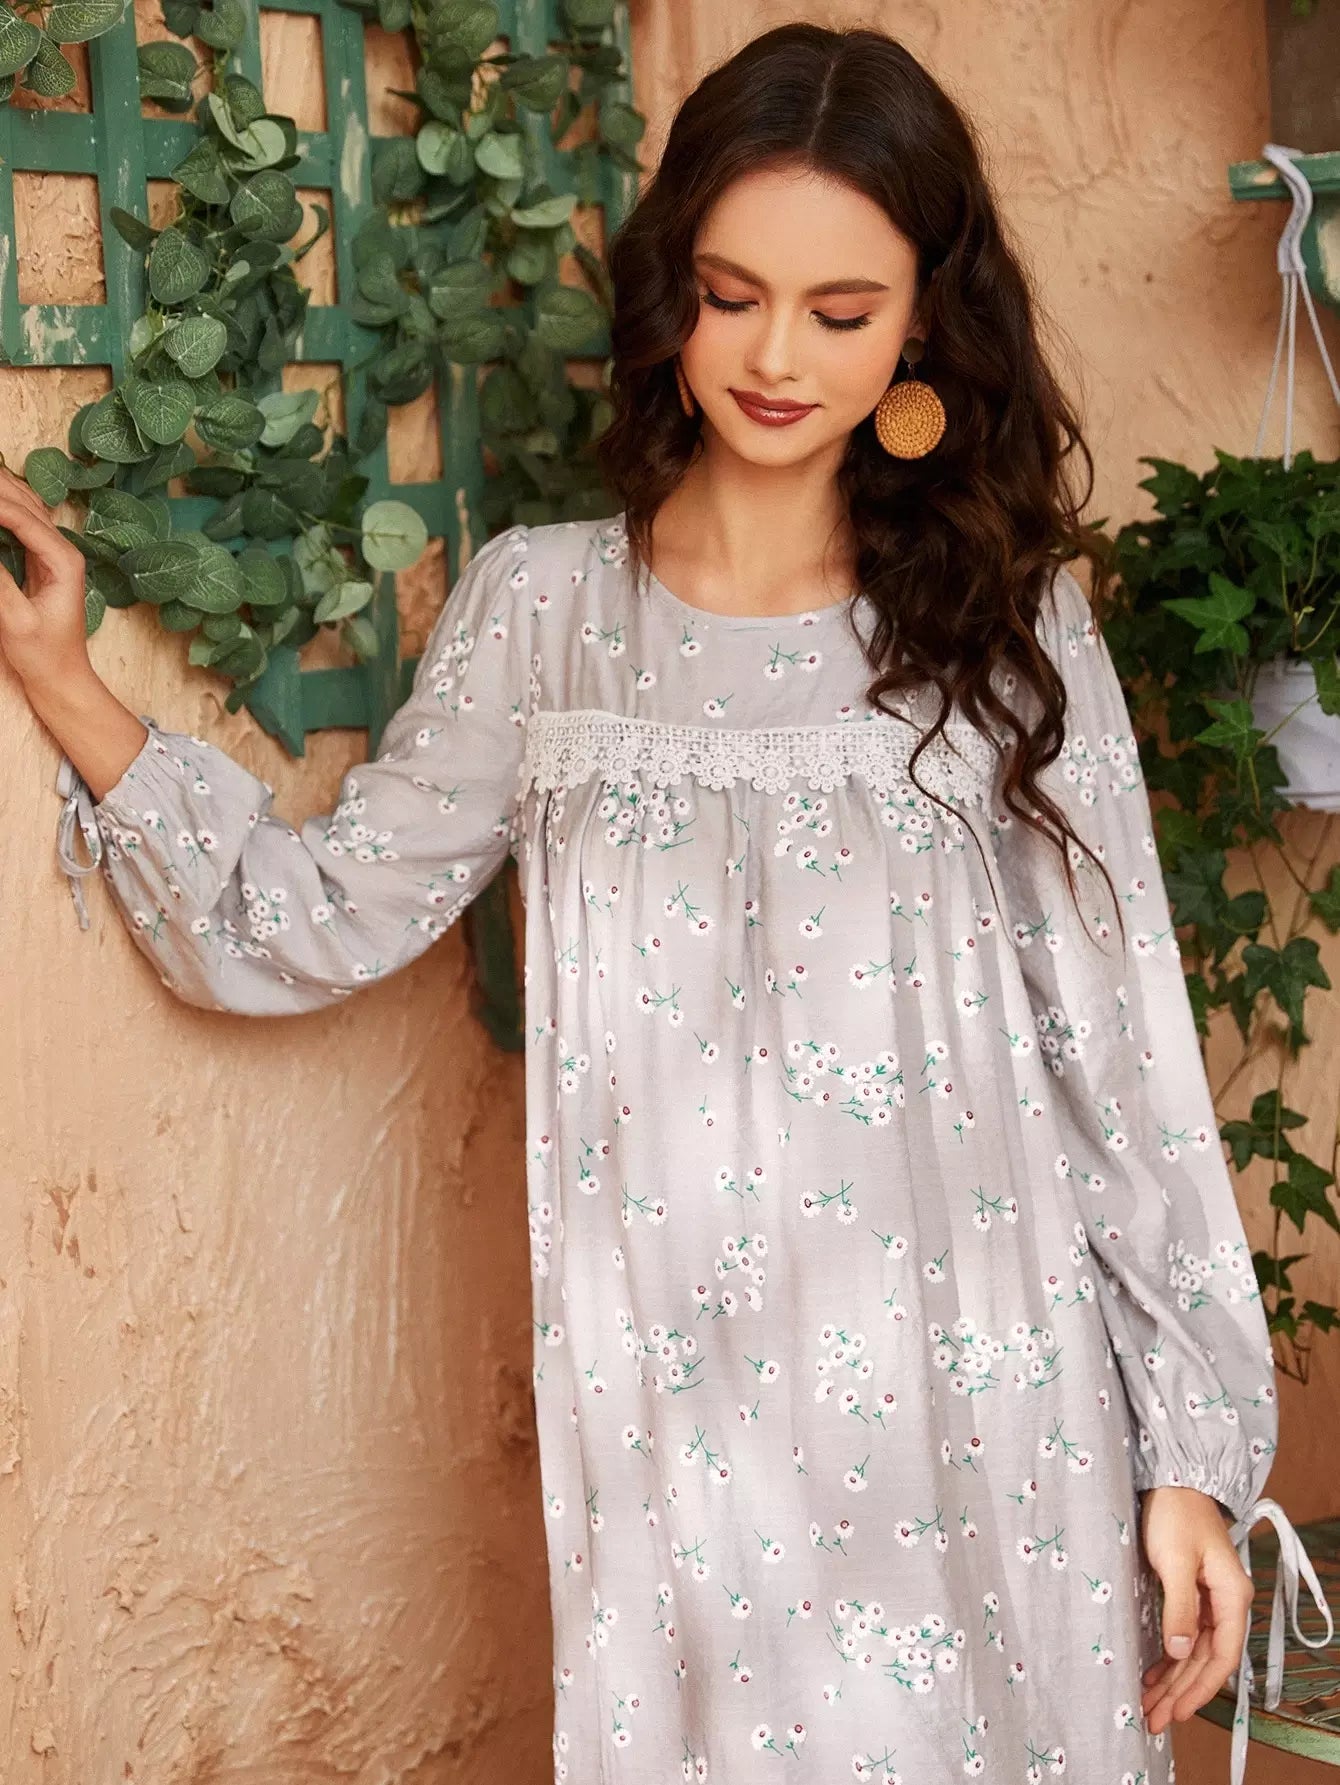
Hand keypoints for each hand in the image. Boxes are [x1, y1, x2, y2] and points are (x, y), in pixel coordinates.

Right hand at [0, 460, 92, 691]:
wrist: (61, 676)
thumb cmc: (43, 654)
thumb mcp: (15, 619)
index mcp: (64, 561)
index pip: (22, 518)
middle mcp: (64, 550)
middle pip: (26, 502)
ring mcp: (54, 553)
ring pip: (25, 506)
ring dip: (1, 490)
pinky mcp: (41, 560)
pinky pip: (20, 522)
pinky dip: (3, 508)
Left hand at [1139, 1484, 1253, 1735]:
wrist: (1170, 1479)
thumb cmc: (1175, 1514)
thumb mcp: (1175, 1560)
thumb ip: (1180, 1606)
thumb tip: (1181, 1653)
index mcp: (1232, 1596)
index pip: (1222, 1657)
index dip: (1200, 1688)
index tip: (1176, 1712)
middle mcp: (1225, 1603)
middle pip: (1207, 1661)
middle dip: (1181, 1693)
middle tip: (1153, 1720)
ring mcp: (1209, 1599)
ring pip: (1194, 1653)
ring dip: (1173, 1680)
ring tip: (1149, 1706)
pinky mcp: (1190, 1593)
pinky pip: (1184, 1636)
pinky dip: (1169, 1659)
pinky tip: (1153, 1675)